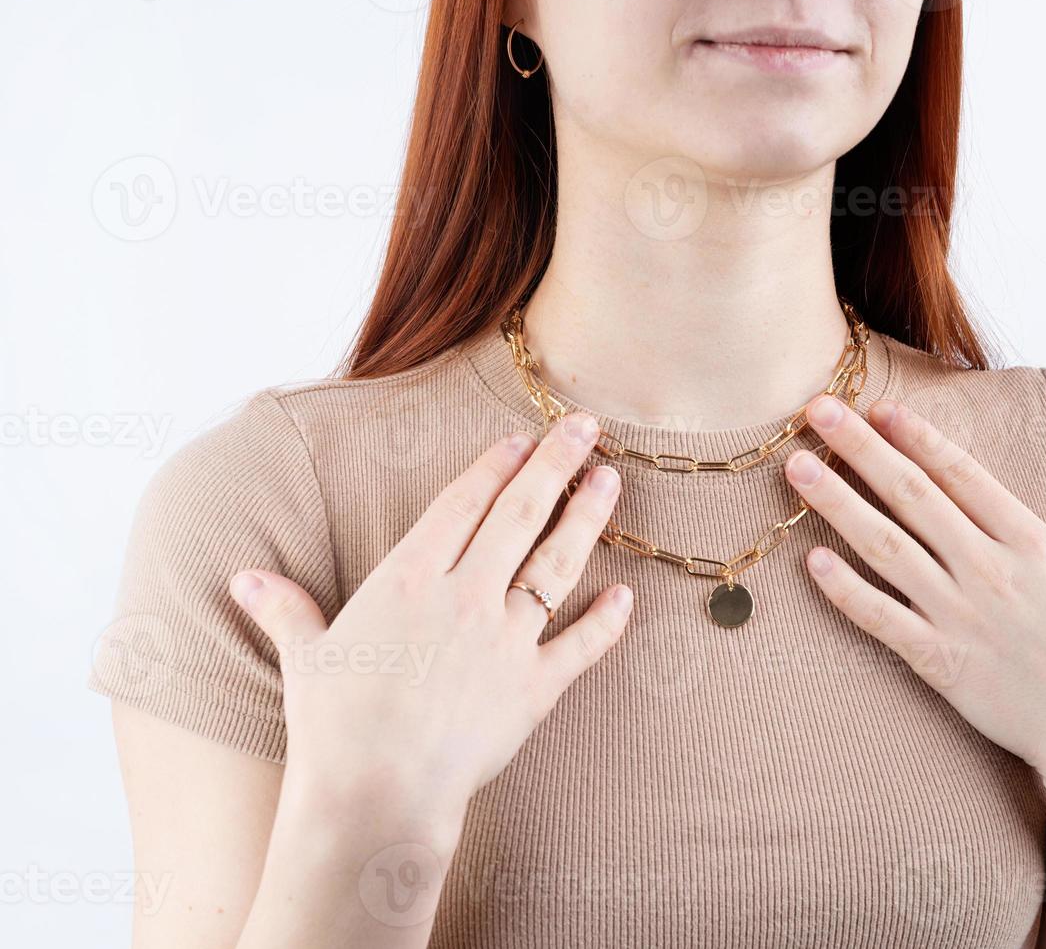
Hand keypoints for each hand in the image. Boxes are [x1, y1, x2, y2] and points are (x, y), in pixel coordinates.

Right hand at [226, 412, 631, 827]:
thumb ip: (285, 610)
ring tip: (611, 479)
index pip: (462, 504)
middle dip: (556, 463)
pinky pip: (582, 645)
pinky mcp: (535, 688)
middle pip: (520, 514)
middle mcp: (464, 597)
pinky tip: (627, 596)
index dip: (495, 466)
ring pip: (557, 564)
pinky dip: (607, 621)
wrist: (375, 796)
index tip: (521, 438)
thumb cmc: (332, 729)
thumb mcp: (304, 660)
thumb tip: (242, 579)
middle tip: (585, 425)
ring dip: (588, 518)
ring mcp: (505, 640)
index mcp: (408, 579)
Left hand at [784, 394, 1045, 809]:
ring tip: (797, 468)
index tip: (880, 408)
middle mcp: (991, 570)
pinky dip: (844, 590)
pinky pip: (882, 619)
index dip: (917, 437)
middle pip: (912, 496)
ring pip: (885, 546)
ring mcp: (962, 616)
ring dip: (836, 502)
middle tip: (817, 410)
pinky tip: (810, 560)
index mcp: (1033, 545)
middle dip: (861, 448)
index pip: (963, 476)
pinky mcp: (942, 664)